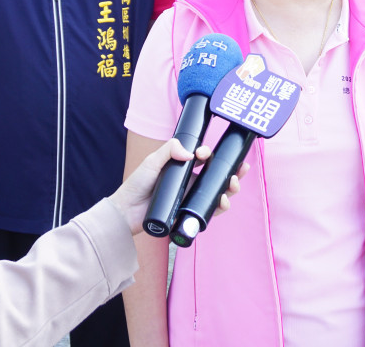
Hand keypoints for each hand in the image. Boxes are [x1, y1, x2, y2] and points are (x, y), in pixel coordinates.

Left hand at [109, 138, 246, 235]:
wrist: (126, 211)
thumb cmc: (137, 184)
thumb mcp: (152, 162)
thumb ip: (169, 151)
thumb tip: (191, 153)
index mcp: (184, 168)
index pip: (204, 159)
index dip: (210, 155)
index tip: (204, 154)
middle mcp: (190, 183)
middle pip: (217, 176)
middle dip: (232, 172)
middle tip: (238, 170)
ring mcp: (191, 198)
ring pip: (217, 193)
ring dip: (230, 189)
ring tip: (232, 186)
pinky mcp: (189, 214)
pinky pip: (209, 211)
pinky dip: (219, 206)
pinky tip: (222, 202)